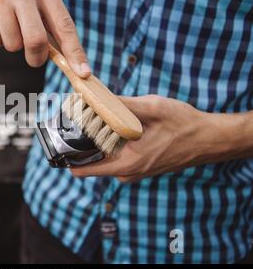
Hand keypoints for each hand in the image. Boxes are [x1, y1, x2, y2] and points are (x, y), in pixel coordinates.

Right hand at [0, 0, 90, 76]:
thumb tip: (75, 64)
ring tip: (6, 26)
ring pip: (12, 45)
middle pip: (36, 40)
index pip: (64, 25)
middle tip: (34, 59)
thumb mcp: (38, 3)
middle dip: (36, 57)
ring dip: (11, 45)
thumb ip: (54, 28)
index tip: (82, 73)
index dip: (74, 52)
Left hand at [71, 95, 251, 182]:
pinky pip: (115, 154)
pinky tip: (116, 122)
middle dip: (81, 139)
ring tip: (98, 115)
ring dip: (97, 137)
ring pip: (102, 155)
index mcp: (125, 165)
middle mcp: (126, 173)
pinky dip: (110, 139)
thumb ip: (121, 104)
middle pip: (90, 159)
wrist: (208, 138)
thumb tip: (94, 96)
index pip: (82, 170)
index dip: (67, 154)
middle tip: (79, 115)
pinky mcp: (137, 165)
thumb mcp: (151, 108)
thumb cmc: (183, 124)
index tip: (60, 136)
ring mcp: (132, 170)